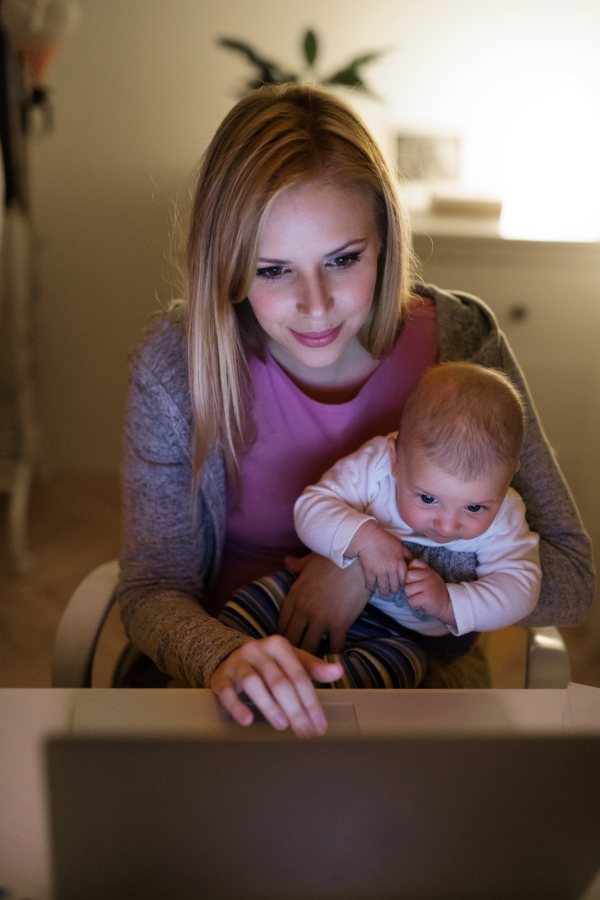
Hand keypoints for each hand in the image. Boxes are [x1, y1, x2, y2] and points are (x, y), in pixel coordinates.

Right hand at [210, 634, 342, 737]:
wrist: (231, 656)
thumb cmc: (269, 663)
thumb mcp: (292, 661)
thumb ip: (314, 668)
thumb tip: (338, 671)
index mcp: (278, 645)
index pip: (298, 676)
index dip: (310, 702)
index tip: (319, 726)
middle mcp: (257, 650)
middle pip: (279, 682)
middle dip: (295, 709)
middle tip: (304, 731)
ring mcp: (237, 663)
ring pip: (253, 683)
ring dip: (269, 705)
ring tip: (282, 724)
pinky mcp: (220, 677)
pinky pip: (227, 692)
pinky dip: (236, 706)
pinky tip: (247, 720)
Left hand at [279, 552, 370, 653]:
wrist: (358, 559)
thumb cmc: (334, 557)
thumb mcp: (310, 560)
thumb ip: (296, 564)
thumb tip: (286, 560)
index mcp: (294, 595)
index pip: (281, 625)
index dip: (284, 638)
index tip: (289, 645)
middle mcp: (303, 610)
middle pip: (291, 641)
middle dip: (295, 652)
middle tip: (301, 660)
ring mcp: (320, 618)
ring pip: (309, 649)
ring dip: (313, 657)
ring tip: (316, 665)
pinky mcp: (339, 624)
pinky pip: (334, 648)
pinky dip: (335, 656)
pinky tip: (336, 660)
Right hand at [348, 521, 411, 594]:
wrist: (368, 537)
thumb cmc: (384, 539)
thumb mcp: (399, 544)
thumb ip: (406, 554)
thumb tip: (411, 561)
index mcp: (399, 563)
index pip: (404, 580)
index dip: (402, 584)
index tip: (399, 583)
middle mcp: (391, 570)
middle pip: (395, 587)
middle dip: (393, 589)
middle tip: (391, 588)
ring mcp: (380, 572)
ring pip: (384, 589)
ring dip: (383, 591)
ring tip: (382, 590)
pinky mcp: (369, 573)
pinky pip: (371, 586)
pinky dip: (371, 588)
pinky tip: (371, 586)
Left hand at [404, 558, 454, 626]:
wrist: (447, 604)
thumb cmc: (435, 590)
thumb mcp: (430, 576)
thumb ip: (420, 570)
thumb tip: (404, 566)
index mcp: (428, 570)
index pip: (413, 563)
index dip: (410, 572)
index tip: (415, 580)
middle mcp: (429, 576)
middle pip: (407, 577)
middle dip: (408, 585)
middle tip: (416, 590)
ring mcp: (428, 587)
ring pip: (407, 590)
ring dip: (410, 596)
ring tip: (419, 597)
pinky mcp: (427, 598)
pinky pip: (411, 601)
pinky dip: (413, 605)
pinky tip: (420, 604)